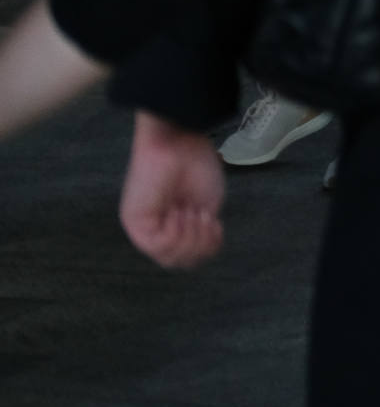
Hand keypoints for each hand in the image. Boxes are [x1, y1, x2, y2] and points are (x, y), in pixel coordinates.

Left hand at [120, 112, 224, 269]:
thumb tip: (197, 252)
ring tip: (193, 214)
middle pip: (181, 261)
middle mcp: (160, 230)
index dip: (208, 247)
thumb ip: (202, 232)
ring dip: (190, 238)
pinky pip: (158, 245)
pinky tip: (181, 214)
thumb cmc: (197, 166)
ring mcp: (146, 229)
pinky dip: (177, 233)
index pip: (191, 256)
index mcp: (177, 225)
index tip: (216, 224)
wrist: (180, 144)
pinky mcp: (136, 224)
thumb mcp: (208, 205)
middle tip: (203, 218)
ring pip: (169, 258)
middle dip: (200, 244)